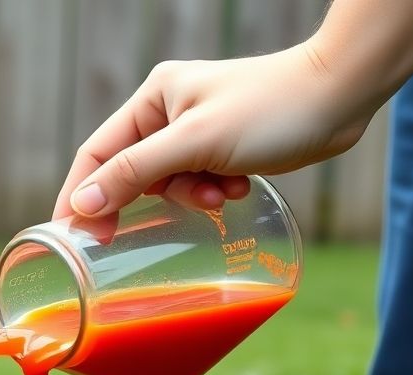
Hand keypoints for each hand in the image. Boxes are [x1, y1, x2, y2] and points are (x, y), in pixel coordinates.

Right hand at [54, 42, 373, 222]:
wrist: (340, 95)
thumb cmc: (269, 109)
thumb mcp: (194, 143)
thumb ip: (133, 172)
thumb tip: (82, 206)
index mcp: (152, 99)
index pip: (96, 154)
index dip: (79, 196)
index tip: (72, 239)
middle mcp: (167, 112)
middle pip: (128, 172)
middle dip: (141, 202)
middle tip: (127, 241)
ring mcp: (194, 131)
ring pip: (165, 184)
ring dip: (187, 198)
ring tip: (218, 196)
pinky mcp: (219, 149)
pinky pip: (195, 184)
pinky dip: (209, 193)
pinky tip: (234, 188)